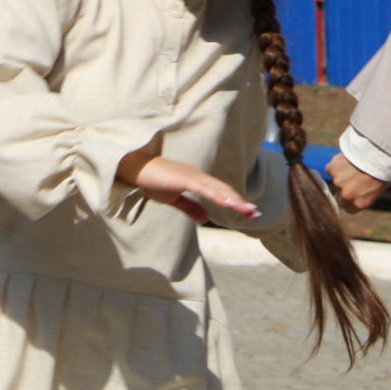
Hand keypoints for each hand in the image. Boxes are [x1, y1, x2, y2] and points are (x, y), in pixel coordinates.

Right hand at [115, 151, 256, 224]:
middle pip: (223, 189)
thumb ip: (190, 207)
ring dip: (233, 199)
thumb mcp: (173, 199)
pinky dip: (217, 195)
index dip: (234, 201)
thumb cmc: (152, 181)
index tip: (248, 213)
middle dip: (239, 202)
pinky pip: (203, 188)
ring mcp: (192, 175)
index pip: (220, 192)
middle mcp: (198, 176)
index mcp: (197, 180)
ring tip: (247, 211)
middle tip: (255, 214)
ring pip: (217, 188)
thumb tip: (205, 220)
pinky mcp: (184, 178)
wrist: (135, 169)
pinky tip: (227, 203)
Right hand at [326, 153, 389, 212]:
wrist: (379, 151)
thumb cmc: (383, 169)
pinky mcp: (333, 169)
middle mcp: (347, 195)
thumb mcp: (377, 189)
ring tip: (354, 166)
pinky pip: (331, 169)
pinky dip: (336, 165)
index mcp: (359, 204)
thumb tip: (355, 196)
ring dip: (341, 175)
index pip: (347, 208)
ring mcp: (338, 182)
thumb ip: (363, 196)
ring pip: (336, 181)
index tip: (354, 192)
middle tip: (353, 178)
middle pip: (339, 197)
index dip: (351, 199)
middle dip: (344, 189)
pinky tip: (347, 160)